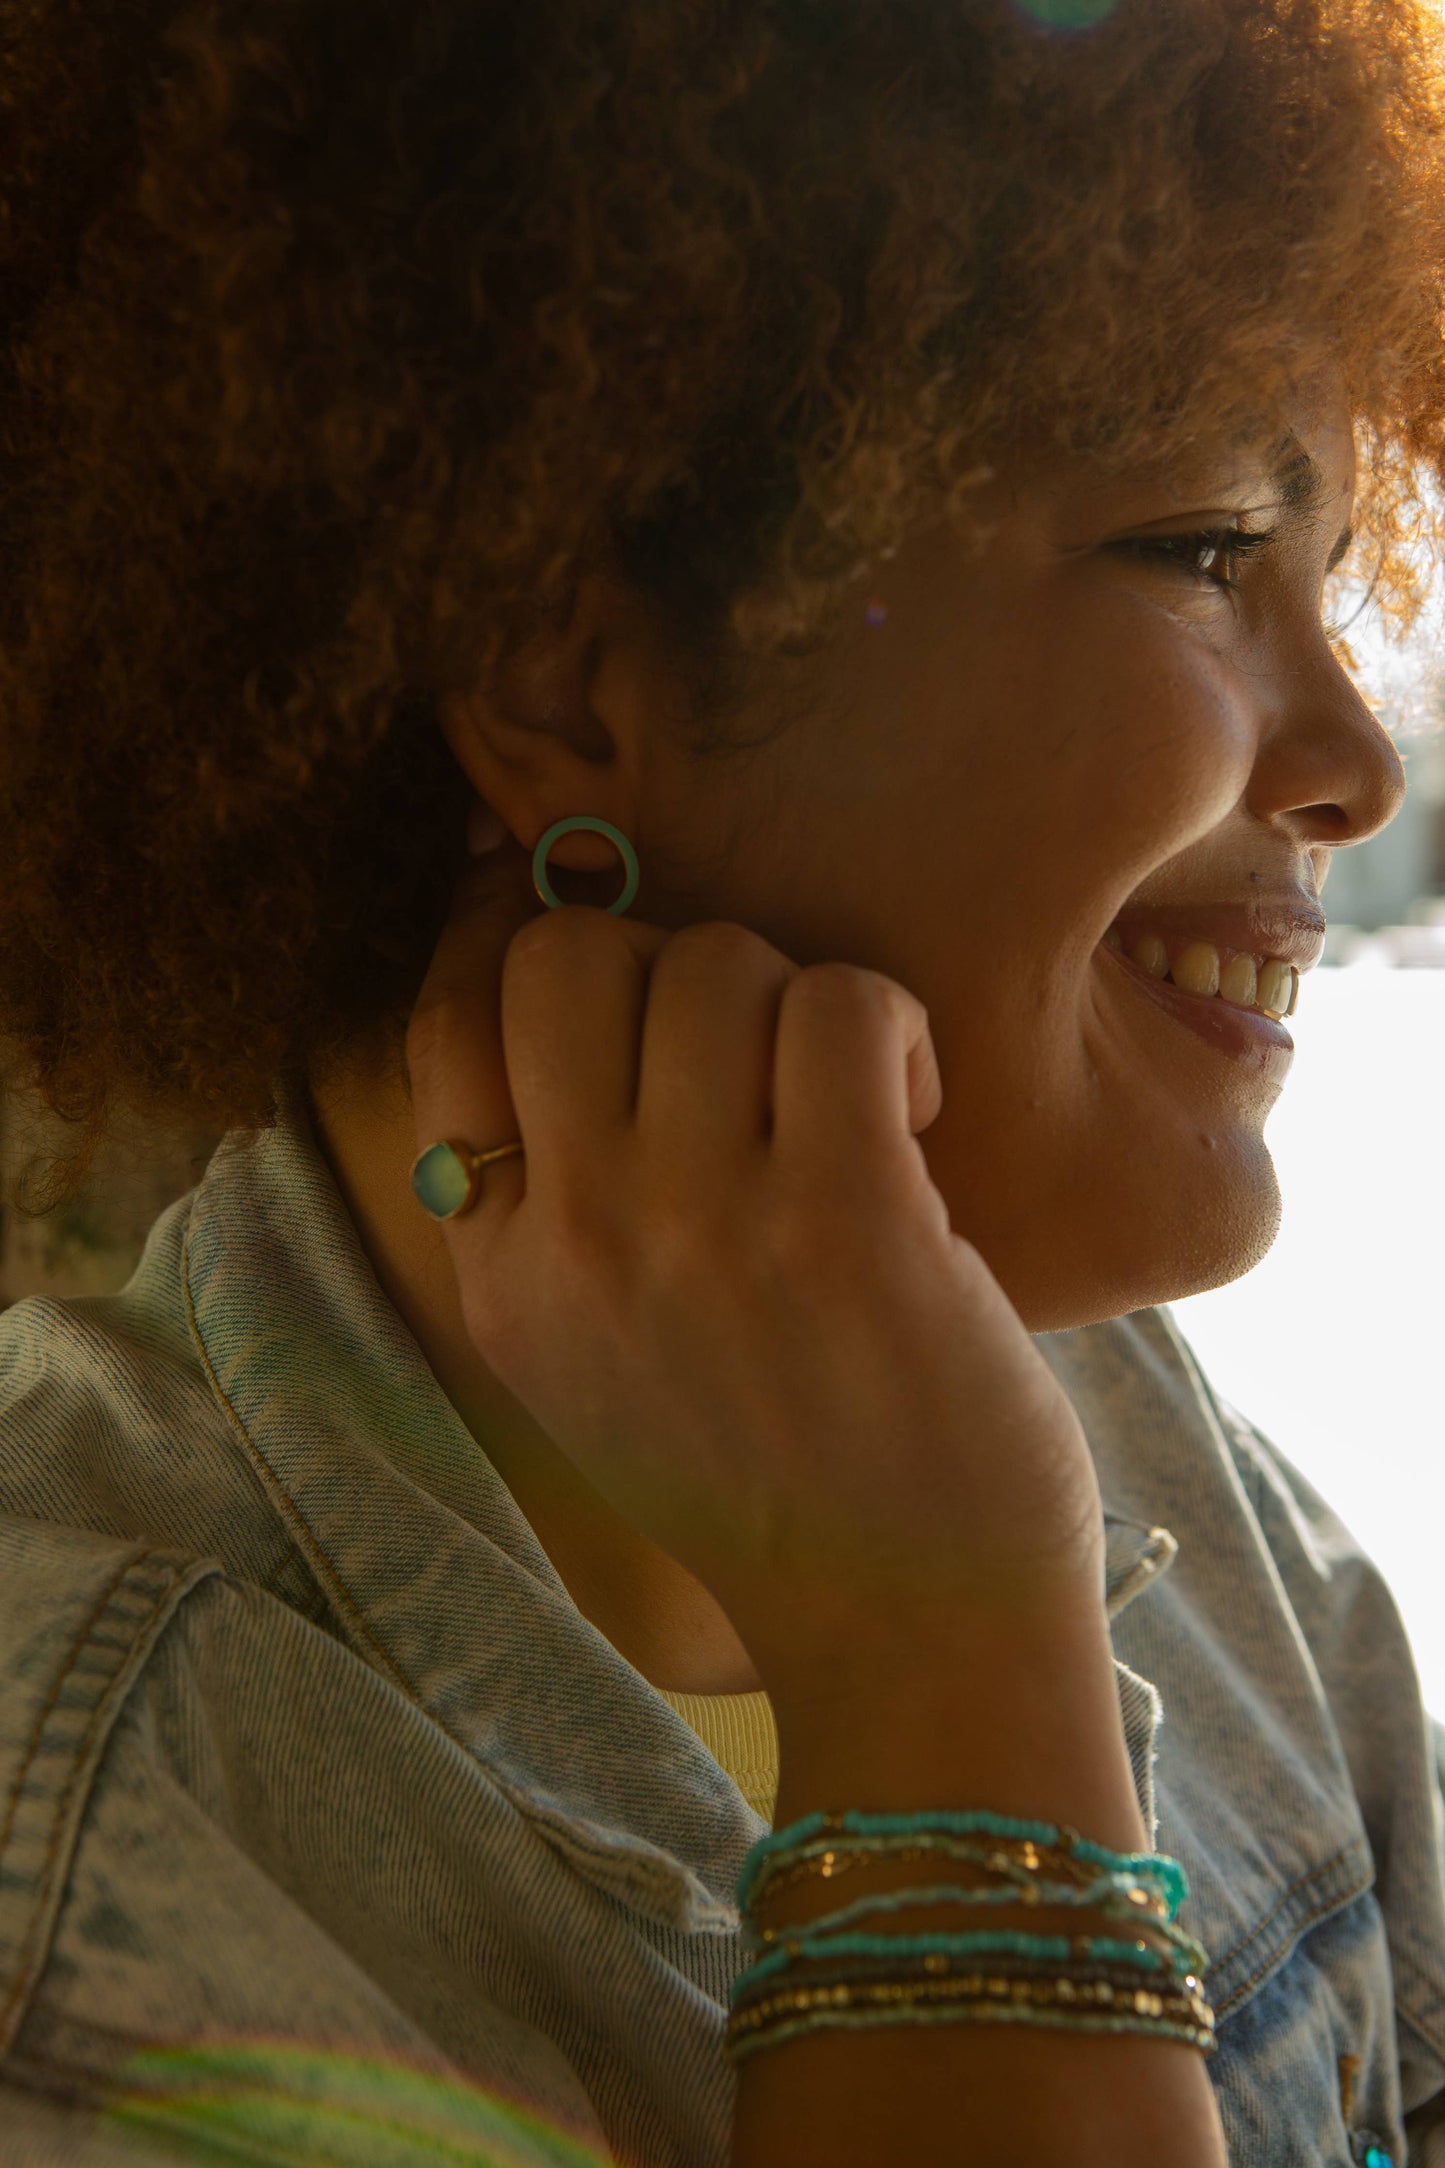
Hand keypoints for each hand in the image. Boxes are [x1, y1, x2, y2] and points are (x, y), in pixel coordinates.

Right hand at [405, 834, 1105, 1683]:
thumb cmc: (776, 1482)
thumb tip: (550, 1010)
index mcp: (506, 1274)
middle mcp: (581, 1244)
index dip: (537, 953)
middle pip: (572, 955)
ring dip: (795, 1000)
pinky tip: (913, 1113)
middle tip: (752, 1057)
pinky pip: (842, 1006)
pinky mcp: (851, 1224)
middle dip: (676, 966)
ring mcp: (708, 1230)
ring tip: (846, 1102)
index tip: (632, 991)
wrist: (913, 1631)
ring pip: (714, 961)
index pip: (456, 1017)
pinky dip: (892, 1028)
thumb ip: (546, 1215)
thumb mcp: (594, 1368)